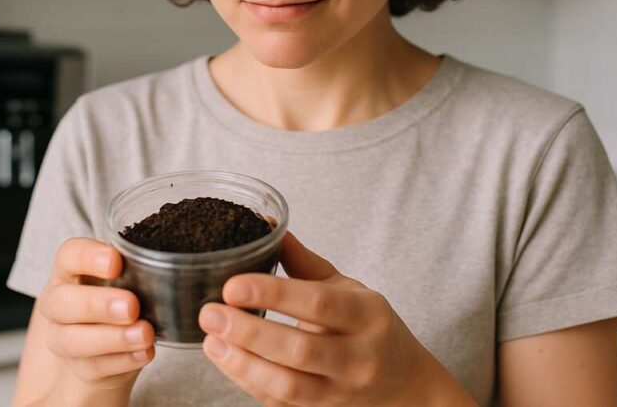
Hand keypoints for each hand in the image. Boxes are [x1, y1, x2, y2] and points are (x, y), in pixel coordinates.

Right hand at [37, 237, 155, 390]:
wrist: (111, 344)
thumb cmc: (121, 294)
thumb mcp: (127, 275)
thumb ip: (135, 267)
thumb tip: (167, 262)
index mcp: (69, 270)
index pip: (69, 255)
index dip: (88, 257)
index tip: (116, 262)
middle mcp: (57, 303)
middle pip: (61, 301)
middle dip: (98, 304)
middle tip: (131, 306)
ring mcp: (62, 337)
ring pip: (74, 340)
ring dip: (113, 338)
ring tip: (145, 334)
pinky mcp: (79, 366)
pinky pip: (95, 367)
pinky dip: (123, 361)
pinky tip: (144, 353)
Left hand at [197, 230, 452, 405]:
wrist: (406, 386)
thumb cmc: (371, 327)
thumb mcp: (349, 289)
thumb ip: (306, 264)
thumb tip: (267, 227)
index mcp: (367, 315)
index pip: (317, 303)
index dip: (272, 294)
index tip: (232, 285)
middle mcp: (357, 357)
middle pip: (298, 349)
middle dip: (248, 332)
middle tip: (210, 313)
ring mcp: (341, 392)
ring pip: (288, 385)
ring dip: (243, 363)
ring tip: (211, 341)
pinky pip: (281, 403)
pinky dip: (249, 383)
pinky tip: (226, 360)